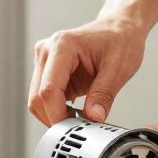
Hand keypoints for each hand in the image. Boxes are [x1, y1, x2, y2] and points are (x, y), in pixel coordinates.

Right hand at [28, 18, 147, 125]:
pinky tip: (76, 111)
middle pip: (36, 97)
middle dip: (55, 117)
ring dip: (55, 114)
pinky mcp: (48, 70)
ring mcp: (45, 61)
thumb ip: (104, 94)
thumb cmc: (120, 40)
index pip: (48, 90)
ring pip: (37, 100)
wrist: (120, 27)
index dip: (58, 115)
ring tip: (81, 118)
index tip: (74, 130)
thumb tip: (93, 118)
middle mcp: (47, 51)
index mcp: (62, 46)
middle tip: (80, 128)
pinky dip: (58, 109)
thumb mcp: (119, 68)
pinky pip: (45, 97)